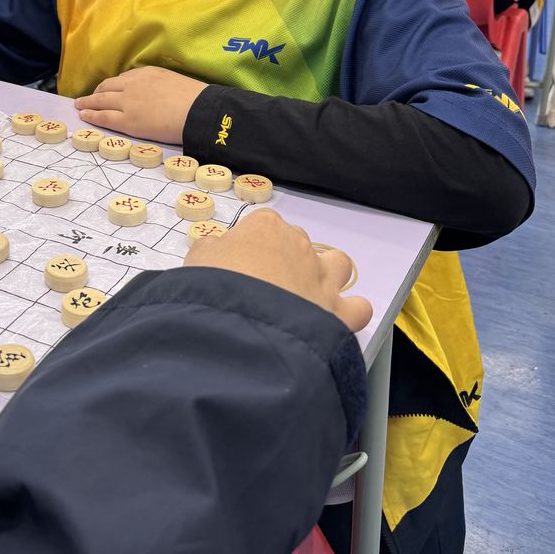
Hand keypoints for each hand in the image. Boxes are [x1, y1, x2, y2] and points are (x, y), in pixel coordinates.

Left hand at [75, 67, 205, 143]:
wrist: (198, 111)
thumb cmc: (194, 99)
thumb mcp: (174, 81)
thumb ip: (160, 84)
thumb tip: (159, 93)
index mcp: (147, 73)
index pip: (124, 78)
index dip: (113, 85)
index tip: (109, 89)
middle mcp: (133, 84)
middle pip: (107, 87)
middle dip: (97, 92)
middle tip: (89, 97)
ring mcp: (128, 102)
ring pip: (100, 100)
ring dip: (88, 102)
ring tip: (80, 105)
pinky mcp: (127, 121)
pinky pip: (103, 117)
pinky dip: (91, 115)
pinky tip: (84, 115)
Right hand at [186, 210, 372, 333]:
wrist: (242, 327)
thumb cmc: (215, 286)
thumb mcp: (197, 259)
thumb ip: (211, 249)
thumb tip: (217, 249)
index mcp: (265, 227)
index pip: (263, 226)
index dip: (250, 246)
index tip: (237, 266)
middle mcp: (299, 245)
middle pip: (297, 243)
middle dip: (284, 260)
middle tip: (261, 288)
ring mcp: (322, 277)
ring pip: (337, 264)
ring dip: (326, 275)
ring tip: (304, 295)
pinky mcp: (339, 311)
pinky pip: (357, 306)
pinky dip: (350, 312)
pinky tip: (334, 320)